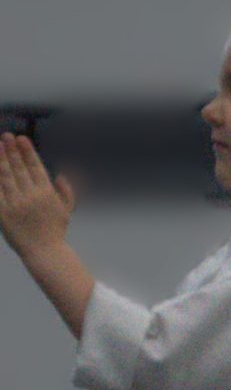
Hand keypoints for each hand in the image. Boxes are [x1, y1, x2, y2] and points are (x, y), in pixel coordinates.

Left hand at [0, 131, 74, 258]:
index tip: (21, 138)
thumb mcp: (66, 211)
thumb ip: (67, 192)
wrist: (44, 253)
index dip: (28, 152)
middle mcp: (31, 196)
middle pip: (19, 169)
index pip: (36, 168)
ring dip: (1, 159)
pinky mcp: (4, 212)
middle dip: (12, 151)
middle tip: (6, 136)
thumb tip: (62, 175)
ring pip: (6, 176)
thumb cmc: (54, 231)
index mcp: (47, 194)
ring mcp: (16, 204)